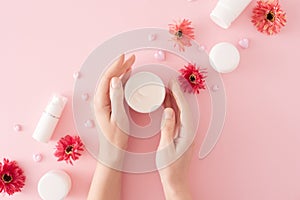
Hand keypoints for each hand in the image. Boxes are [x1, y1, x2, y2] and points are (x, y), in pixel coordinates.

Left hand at [88, 54, 134, 199]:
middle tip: (131, 58)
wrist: (113, 150)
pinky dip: (121, 80)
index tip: (124, 57)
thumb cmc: (116, 137)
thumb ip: (116, 97)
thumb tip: (115, 80)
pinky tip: (126, 76)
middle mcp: (100, 100)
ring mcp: (104, 102)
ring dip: (120, 71)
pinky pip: (114, 88)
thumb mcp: (119, 117)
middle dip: (119, 66)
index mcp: (100, 101)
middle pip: (108, 78)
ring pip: (111, 82)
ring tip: (130, 63)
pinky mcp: (109, 105)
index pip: (107, 79)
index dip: (115, 66)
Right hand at [156, 79, 194, 199]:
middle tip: (169, 82)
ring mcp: (185, 133)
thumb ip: (168, 128)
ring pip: (180, 112)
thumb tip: (168, 111)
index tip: (173, 84)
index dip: (178, 94)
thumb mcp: (166, 147)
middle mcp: (188, 131)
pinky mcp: (180, 135)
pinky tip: (165, 104)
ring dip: (173, 100)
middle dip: (177, 94)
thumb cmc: (170, 167)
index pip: (184, 108)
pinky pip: (176, 118)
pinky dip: (171, 109)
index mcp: (187, 132)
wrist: (174, 180)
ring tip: (166, 90)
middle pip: (183, 108)